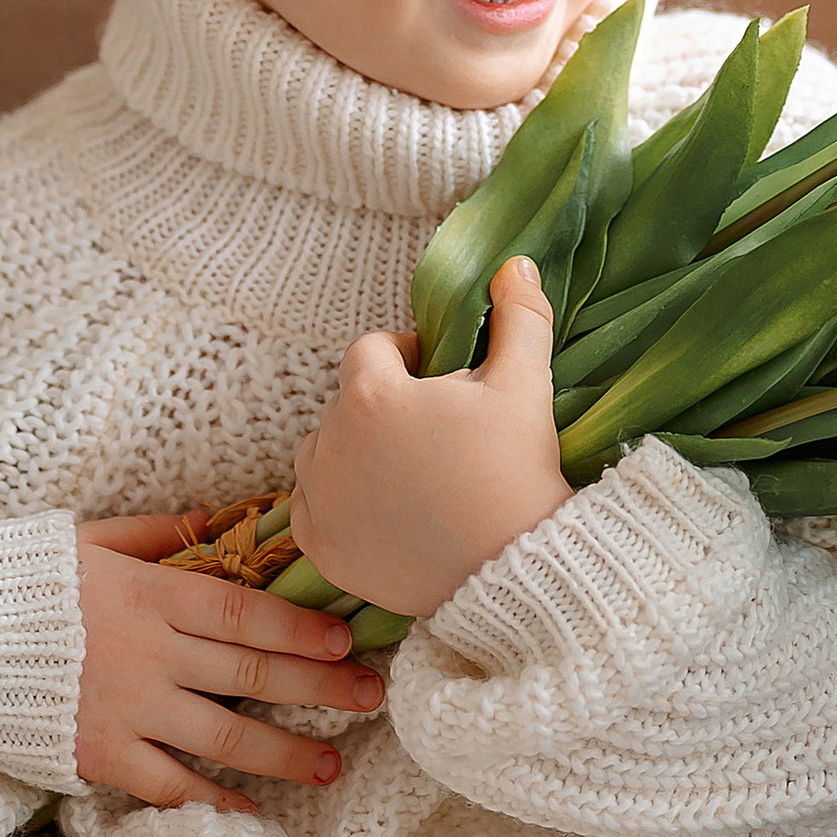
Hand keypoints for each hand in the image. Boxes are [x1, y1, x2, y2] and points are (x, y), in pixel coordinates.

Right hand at [71, 514, 386, 818]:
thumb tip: (217, 515)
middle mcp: (150, 654)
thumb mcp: (89, 539)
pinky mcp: (101, 754)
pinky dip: (214, 800)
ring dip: (284, 755)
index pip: (244, 613)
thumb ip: (156, 534)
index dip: (299, 629)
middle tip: (369, 699)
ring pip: (224, 737)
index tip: (346, 641)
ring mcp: (128, 709)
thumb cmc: (21, 583)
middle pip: (250, 675)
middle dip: (318, 690)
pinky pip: (171, 785)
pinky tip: (253, 811)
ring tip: (331, 767)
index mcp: (150, 596)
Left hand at [289, 258, 568, 620]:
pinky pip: (312, 506)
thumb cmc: (516, 473)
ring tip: (407, 472)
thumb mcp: (525, 385)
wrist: (514, 571)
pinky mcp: (320, 547)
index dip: (405, 358)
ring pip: (325, 451)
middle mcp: (330, 442)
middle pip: (346, 402)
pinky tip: (381, 510)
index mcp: (370, 394)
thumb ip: (519, 317)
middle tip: (434, 434)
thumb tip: (513, 264)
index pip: (370, 350)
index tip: (437, 380)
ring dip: (354, 451)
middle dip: (384, 407)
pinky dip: (337, 503)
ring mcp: (319, 498)